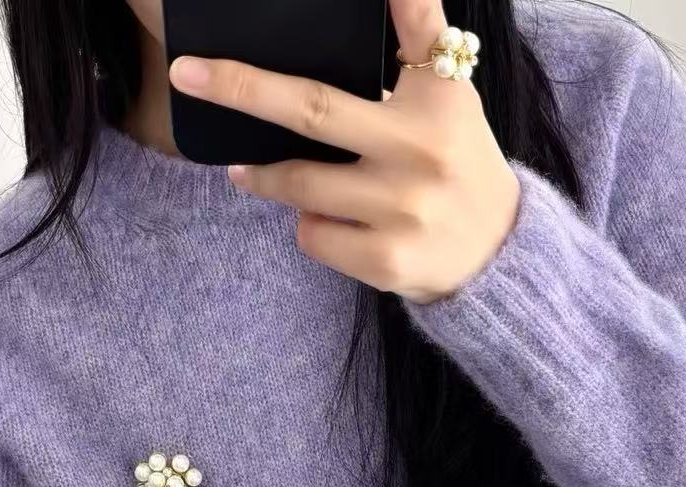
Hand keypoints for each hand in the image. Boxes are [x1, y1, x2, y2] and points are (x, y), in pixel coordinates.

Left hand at [168, 0, 521, 304]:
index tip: (247, 26)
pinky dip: (311, 228)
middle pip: (312, 113)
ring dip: (270, 179)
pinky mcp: (386, 263)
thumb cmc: (458, 159)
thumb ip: (419, 31)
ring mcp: (401, 213)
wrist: (497, 254)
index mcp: (434, 102)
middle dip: (242, 89)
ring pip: (301, 189)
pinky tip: (336, 223)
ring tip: (258, 173)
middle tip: (189, 76)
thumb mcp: (451, 90)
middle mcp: (419, 154)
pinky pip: (314, 237)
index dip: (352, 17)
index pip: (384, 42)